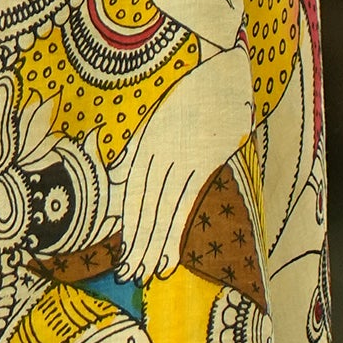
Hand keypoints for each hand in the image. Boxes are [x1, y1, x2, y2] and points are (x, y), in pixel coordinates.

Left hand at [114, 43, 251, 278]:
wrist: (223, 67)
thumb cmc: (190, 95)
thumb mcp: (156, 119)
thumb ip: (137, 149)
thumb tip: (118, 176)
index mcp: (147, 143)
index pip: (134, 195)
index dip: (129, 228)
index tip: (125, 256)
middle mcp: (160, 151)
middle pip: (146, 206)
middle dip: (138, 244)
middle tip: (131, 276)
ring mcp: (184, 154)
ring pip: (165, 208)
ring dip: (157, 243)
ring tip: (149, 272)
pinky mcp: (208, 156)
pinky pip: (189, 198)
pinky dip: (179, 227)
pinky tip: (174, 250)